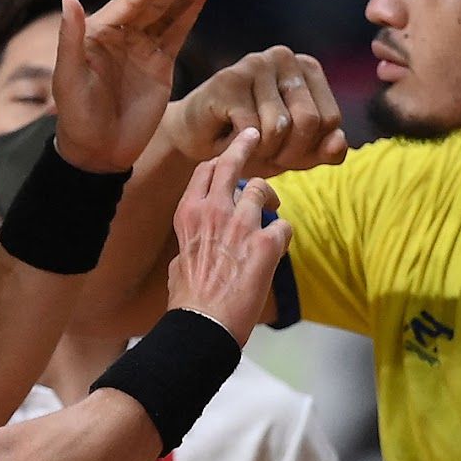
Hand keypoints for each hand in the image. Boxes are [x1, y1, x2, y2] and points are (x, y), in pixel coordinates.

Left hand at [54, 0, 221, 173]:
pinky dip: (192, 13)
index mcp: (99, 31)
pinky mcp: (161, 65)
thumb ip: (71, 39)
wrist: (98, 152)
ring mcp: (143, 48)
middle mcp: (122, 33)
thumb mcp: (69, 79)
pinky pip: (178, 33)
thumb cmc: (76, 117)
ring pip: (170, 12)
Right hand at [160, 45, 346, 176]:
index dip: (309, 150)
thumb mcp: (295, 151)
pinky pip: (251, 130)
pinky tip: (227, 137)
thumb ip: (324, 149)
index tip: (285, 154)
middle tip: (264, 153)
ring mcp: (256, 63)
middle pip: (309, 121)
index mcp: (307, 69)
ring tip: (245, 143)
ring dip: (262, 151)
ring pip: (279, 127)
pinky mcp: (229, 80)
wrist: (197, 139)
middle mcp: (285, 57)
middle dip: (287, 153)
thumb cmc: (251, 141)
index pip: (330, 120)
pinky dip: (241, 147)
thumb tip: (339, 142)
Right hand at [167, 128, 292, 346]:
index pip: (205, 171)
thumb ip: (190, 244)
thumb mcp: (177, 263)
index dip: (220, 162)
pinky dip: (282, 236)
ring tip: (272, 213)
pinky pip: (283, 225)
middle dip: (244, 145)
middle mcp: (214, 210)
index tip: (229, 157)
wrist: (203, 325)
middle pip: (232, 163)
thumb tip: (193, 245)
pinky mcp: (266, 243)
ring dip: (270, 201)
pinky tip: (276, 251)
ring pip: (264, 190)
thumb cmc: (187, 302)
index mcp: (189, 214)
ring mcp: (241, 224)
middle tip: (255, 135)